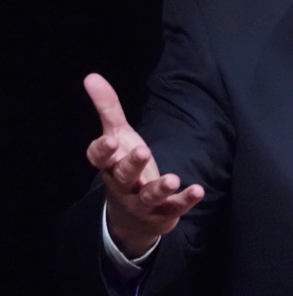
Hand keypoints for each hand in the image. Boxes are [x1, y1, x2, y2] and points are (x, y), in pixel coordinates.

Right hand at [84, 73, 203, 257]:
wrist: (132, 218)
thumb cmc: (124, 167)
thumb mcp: (118, 136)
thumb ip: (107, 109)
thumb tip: (91, 76)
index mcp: (110, 166)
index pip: (99, 159)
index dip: (102, 151)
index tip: (110, 141)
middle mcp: (123, 185)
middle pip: (124, 176)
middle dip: (132, 164)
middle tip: (143, 151)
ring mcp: (142, 202)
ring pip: (149, 196)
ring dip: (161, 188)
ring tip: (173, 179)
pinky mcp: (163, 213)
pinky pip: (174, 207)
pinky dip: (185, 200)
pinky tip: (198, 190)